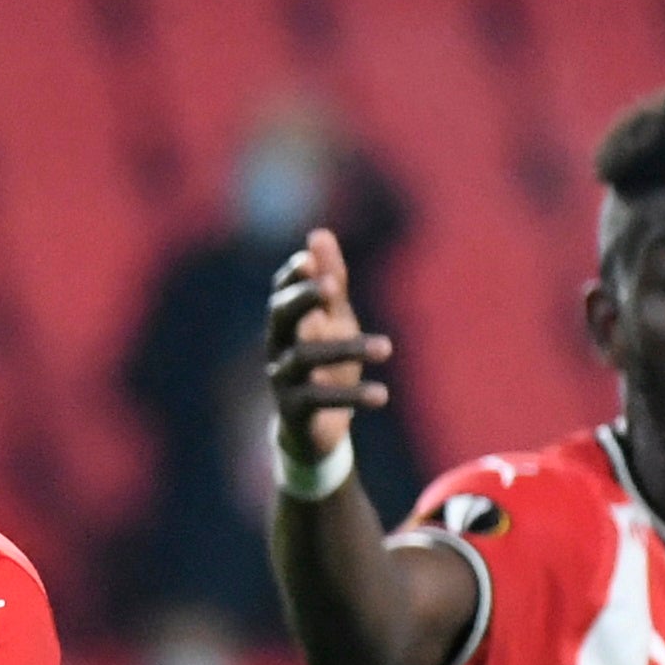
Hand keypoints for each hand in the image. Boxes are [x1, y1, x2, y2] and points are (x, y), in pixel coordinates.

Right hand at [266, 227, 392, 461]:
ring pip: (306, 357)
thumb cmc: (326, 366)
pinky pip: (319, 399)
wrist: (316, 430)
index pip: (282, 291)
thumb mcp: (333, 320)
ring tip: (387, 347)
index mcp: (287, 322)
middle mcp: (278, 346)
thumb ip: (330, 282)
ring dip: (347, 349)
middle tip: (330, 288)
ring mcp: (282, 379)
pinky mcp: (293, 411)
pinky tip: (382, 394)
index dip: (293, 277)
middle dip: (303, 298)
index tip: (309, 260)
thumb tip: (319, 234)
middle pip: (282, 315)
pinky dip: (352, 395)